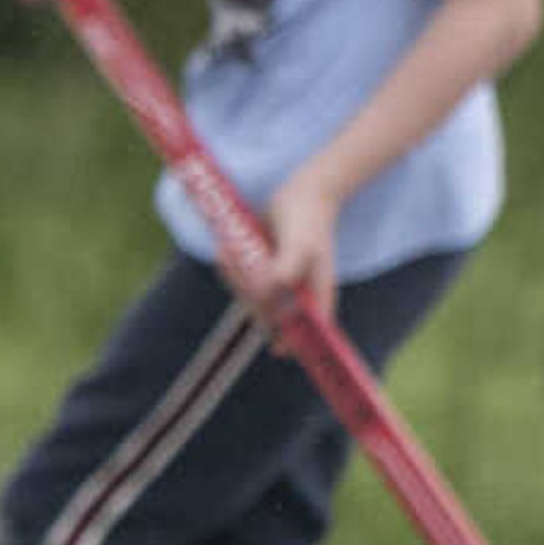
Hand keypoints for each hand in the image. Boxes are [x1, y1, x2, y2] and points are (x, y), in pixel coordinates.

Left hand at [241, 168, 343, 329]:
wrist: (302, 194)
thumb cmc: (307, 221)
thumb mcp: (301, 244)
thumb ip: (286, 269)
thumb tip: (268, 292)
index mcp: (316, 295)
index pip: (307, 332)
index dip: (292, 344)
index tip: (278, 350)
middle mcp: (298, 294)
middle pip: (268, 316)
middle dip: (248, 297)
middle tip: (238, 263)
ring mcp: (279, 284)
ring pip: (250, 299)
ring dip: (234, 280)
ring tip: (230, 250)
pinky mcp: (263, 271)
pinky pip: (241, 282)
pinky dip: (230, 269)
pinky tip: (227, 249)